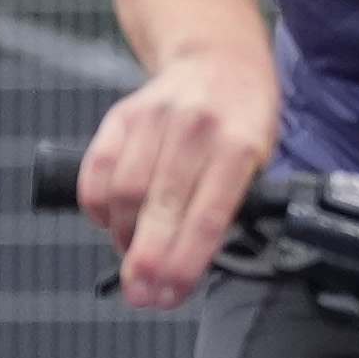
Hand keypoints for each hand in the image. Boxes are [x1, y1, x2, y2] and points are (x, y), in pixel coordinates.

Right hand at [82, 45, 280, 311]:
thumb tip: (197, 262)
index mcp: (239, 146)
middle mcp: (194, 130)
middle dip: (148, 261)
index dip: (186, 261)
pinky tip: (109, 226)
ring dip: (123, 237)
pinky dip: (97, 208)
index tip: (171, 294)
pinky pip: (97, 171)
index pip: (208, 215)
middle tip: (143, 296)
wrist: (218, 61)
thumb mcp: (261, 159)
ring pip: (123, 192)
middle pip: (159, 207)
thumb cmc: (243, 121)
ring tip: (134, 262)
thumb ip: (233, 204)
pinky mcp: (121, 117)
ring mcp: (153, 120)